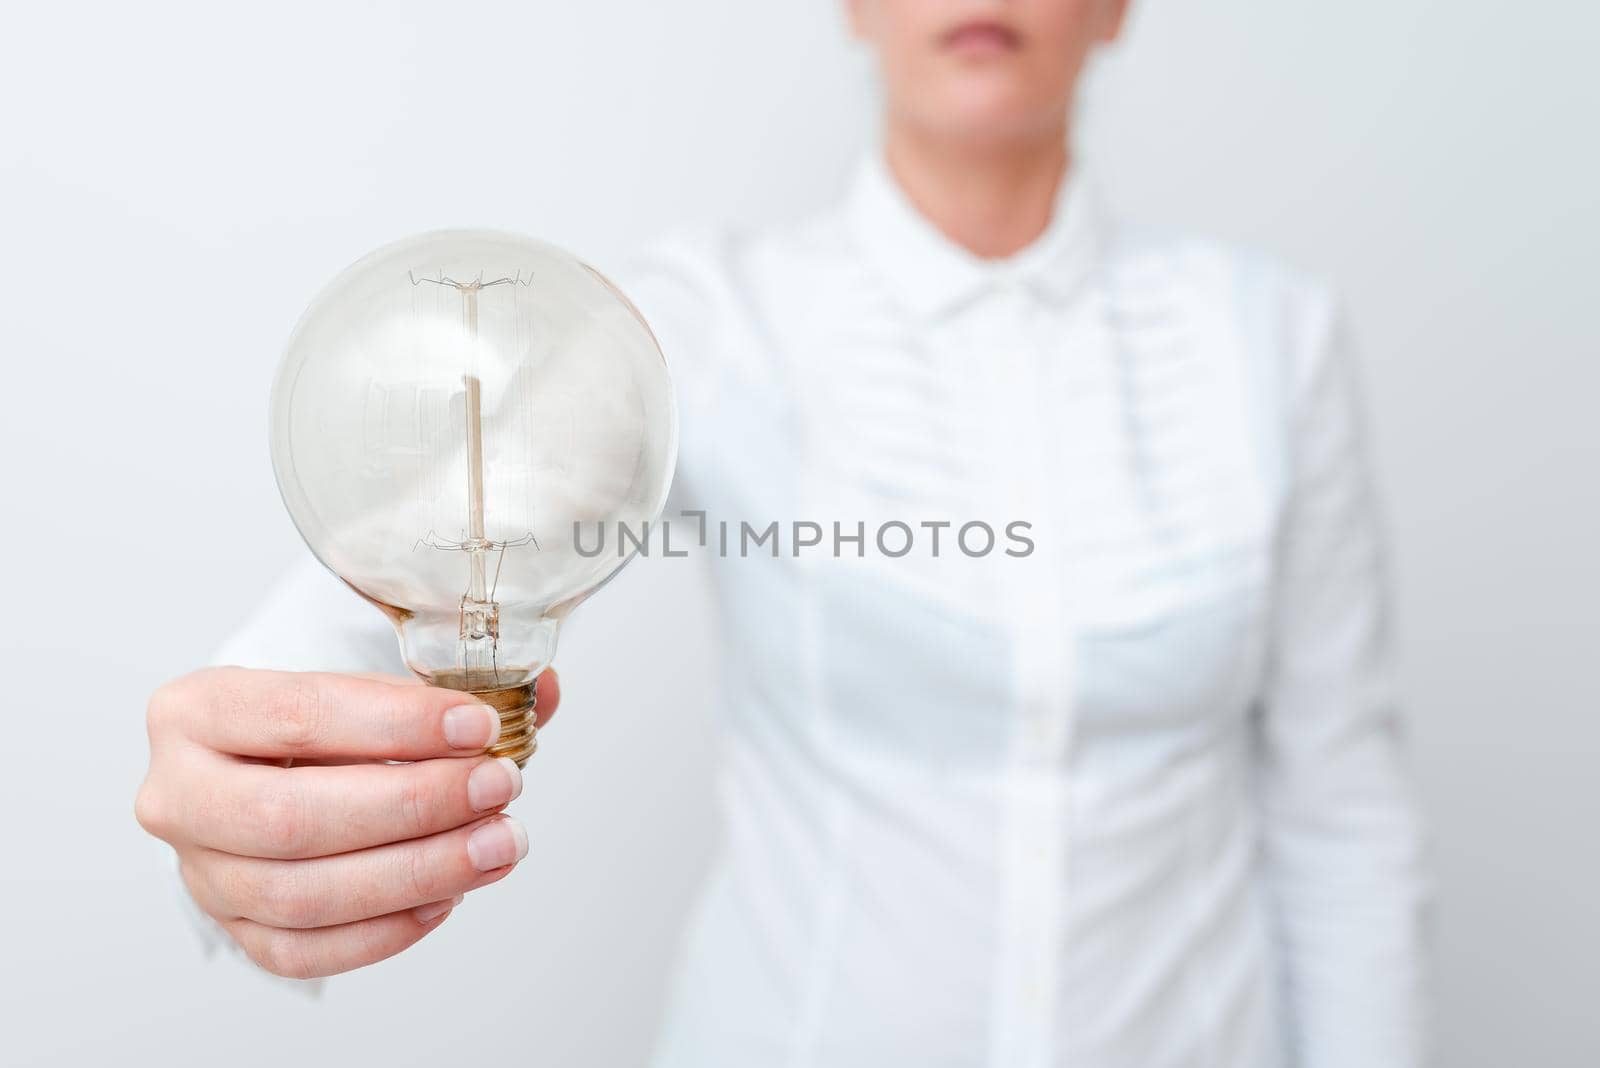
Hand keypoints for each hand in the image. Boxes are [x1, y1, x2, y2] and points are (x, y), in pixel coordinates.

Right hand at [135, 666, 559, 978]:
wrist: (269, 764)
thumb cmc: (322, 721)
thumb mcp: (371, 682)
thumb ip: (450, 689)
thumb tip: (539, 694)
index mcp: (196, 709)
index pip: (296, 715)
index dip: (397, 725)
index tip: (479, 727)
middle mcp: (177, 794)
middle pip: (292, 817)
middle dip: (413, 806)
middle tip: (498, 788)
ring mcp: (199, 871)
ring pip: (301, 894)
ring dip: (417, 872)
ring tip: (497, 844)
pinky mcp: (232, 928)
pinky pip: (306, 951)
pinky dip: (387, 928)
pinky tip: (450, 894)